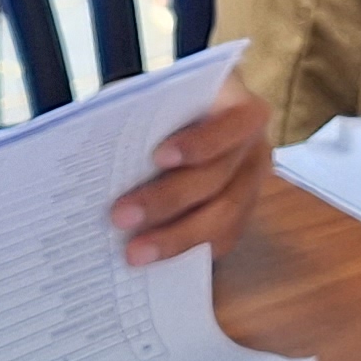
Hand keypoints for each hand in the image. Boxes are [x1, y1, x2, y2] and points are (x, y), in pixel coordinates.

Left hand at [114, 75, 273, 263]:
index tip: (158, 157)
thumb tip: (106, 145)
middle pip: (216, 180)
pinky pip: (222, 240)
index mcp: (242, 110)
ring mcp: (252, 186)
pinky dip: (188, 250)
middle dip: (167, 200)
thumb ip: (149, 116)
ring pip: (222, 219)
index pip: (230, 126)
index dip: (199, 144)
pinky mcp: (243, 215)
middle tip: (120, 216)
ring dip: (175, 238)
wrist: (199, 122)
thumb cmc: (173, 107)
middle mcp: (254, 149)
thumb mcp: (166, 100)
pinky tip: (156, 260)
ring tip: (134, 252)